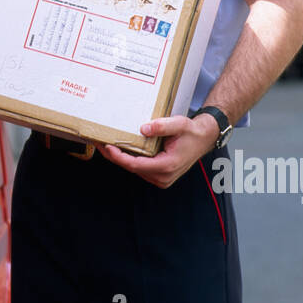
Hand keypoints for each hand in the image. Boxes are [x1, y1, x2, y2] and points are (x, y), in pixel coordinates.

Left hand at [99, 112, 219, 188]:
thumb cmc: (191, 132)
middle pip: (132, 168)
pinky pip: (140, 168)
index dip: (119, 157)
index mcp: (167, 166)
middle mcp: (163, 176)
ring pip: (135, 169)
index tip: (107, 147)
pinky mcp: (159, 176)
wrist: (203, 139)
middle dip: (115, 157)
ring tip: (105, 145)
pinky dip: (129, 160)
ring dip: (120, 159)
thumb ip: (162, 126)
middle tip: (98, 143)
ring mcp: (161, 178)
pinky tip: (120, 150)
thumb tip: (143, 129)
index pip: (136, 165)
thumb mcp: (179, 124)